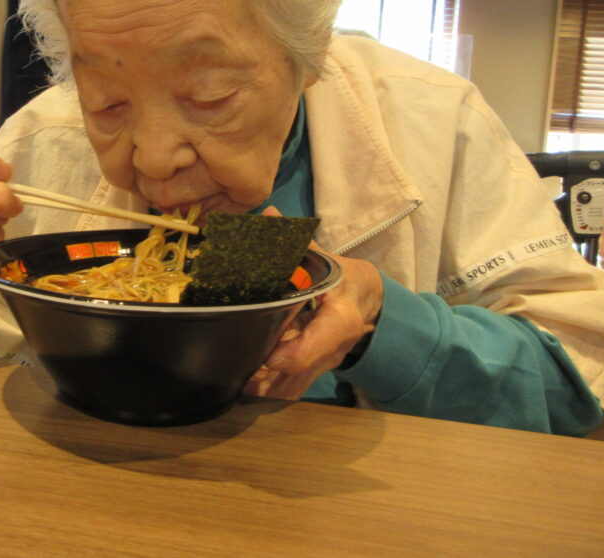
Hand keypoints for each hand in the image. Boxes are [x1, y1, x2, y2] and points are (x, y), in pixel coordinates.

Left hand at [243, 208, 383, 399]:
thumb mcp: (327, 260)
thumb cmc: (346, 279)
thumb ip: (296, 242)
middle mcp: (334, 347)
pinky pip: (292, 389)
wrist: (371, 302)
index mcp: (341, 317)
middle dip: (269, 373)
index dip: (298, 352)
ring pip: (295, 385)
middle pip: (302, 369)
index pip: (325, 339)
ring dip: (264, 385)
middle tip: (235, 364)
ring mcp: (325, 364)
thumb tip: (268, 215)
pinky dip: (268, 389)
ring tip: (233, 373)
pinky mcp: (316, 372)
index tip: (271, 356)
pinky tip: (244, 380)